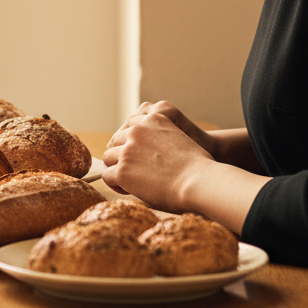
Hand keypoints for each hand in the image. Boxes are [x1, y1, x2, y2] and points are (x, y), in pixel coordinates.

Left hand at [101, 101, 216, 211]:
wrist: (199, 182)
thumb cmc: (196, 167)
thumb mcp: (179, 138)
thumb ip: (160, 138)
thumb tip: (148, 152)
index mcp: (154, 118)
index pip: (130, 128)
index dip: (132, 144)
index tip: (140, 158)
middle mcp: (138, 129)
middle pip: (116, 142)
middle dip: (122, 156)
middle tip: (135, 172)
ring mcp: (128, 149)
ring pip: (109, 157)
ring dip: (117, 168)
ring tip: (131, 181)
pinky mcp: (123, 169)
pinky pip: (107, 175)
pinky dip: (115, 184)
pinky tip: (129, 189)